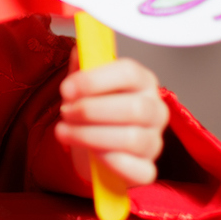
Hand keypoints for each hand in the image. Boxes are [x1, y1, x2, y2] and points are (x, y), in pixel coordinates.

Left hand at [55, 48, 168, 188]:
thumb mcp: (84, 84)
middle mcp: (155, 109)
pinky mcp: (147, 169)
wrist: (92, 146)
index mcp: (142, 81)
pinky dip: (110, 162)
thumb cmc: (92, 110)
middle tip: (64, 112)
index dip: (95, 80)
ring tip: (65, 131)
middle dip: (91, 111)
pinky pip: (138, 170)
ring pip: (133, 139)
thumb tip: (79, 50)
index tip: (66, 89)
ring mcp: (155, 141)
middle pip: (135, 108)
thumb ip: (82, 66)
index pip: (129, 73)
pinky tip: (91, 155)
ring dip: (90, 136)